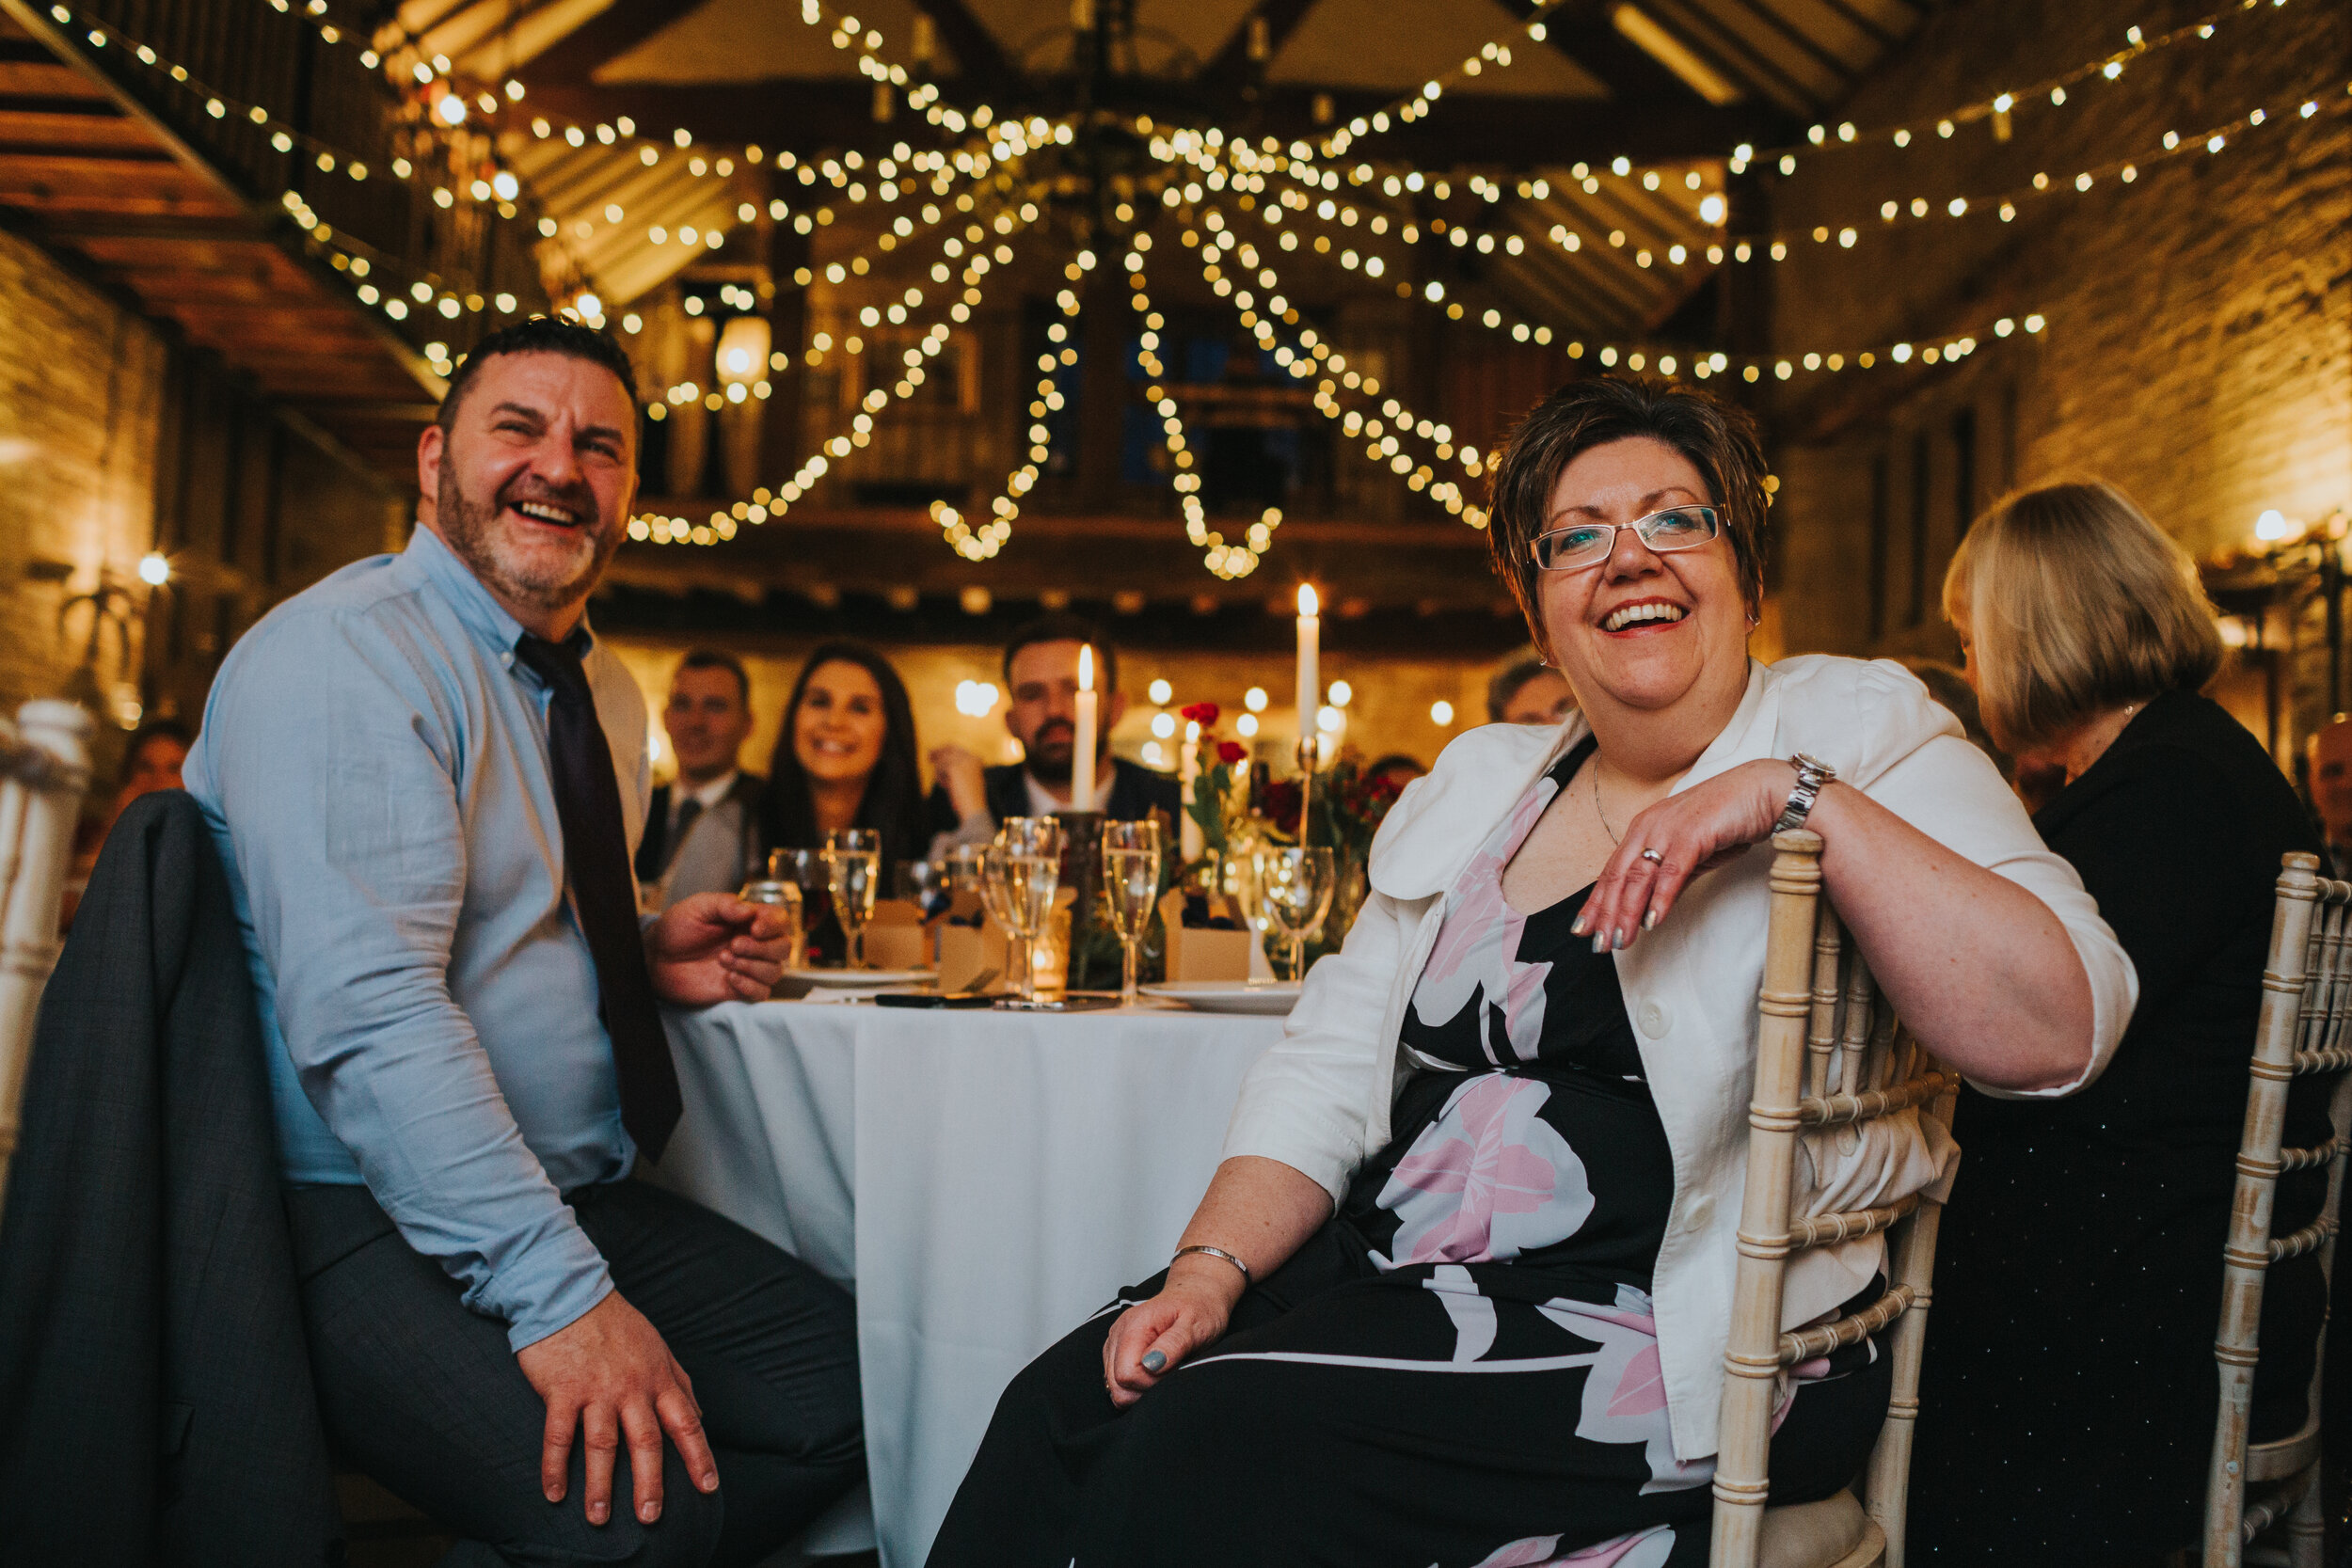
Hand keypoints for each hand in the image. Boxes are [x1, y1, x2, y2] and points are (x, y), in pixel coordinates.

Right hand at [516, 1291, 716, 1526]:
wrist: (571, 1293)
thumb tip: (700, 1416)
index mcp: (659, 1378)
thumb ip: (680, 1384)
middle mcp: (632, 1387)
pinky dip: (555, 1467)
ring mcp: (596, 1389)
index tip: (708, 1487)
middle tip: (650, 1517)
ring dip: (600, 1485)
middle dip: (651, 1483)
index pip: (686, 1423)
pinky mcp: (562, 1389)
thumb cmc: (617, 1325)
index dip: (698, 1457)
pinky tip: (554, 1493)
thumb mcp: (658, 1349)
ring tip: (598, 1518)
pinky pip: (558, 1435)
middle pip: (646, 1441)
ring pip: (603, 1444)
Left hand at [647, 892, 790, 1003]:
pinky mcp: (739, 990)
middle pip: (784, 947)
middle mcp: (753, 944)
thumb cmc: (676, 929)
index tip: (754, 927)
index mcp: (748, 921)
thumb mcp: (698, 907)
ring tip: (723, 960)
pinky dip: (750, 986)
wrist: (656, 958)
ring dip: (752, 966)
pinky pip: (762, 993)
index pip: (780, 920)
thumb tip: (750, 911)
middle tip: (733, 945)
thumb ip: (725, 904)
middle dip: (762, 948)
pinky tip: (729, 978)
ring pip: (775, 971)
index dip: (773, 924)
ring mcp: (748, 968)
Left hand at [930, 744, 989, 818]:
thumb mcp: (962, 781)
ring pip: (942, 760)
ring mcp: (963, 761)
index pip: (957, 749)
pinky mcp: (954, 767)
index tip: (935, 754)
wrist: (974, 809)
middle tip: (928, 757)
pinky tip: (948, 787)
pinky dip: (940, 778)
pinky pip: (939, 767)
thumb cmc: (969, 800)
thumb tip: (936, 761)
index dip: (945, 751)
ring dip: (940, 773)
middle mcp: (971, 757)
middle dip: (938, 752)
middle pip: (949, 748)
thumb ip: (952, 770)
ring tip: (947, 787)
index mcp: (977, 760)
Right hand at [1098, 1257, 1242, 1408]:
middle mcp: (1119, 1333)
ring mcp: (1116, 1343)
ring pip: (1116, 1388)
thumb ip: (1174, 1344)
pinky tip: (1157, 1370)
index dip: (1151, 1382)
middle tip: (1171, 1370)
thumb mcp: (1196, 1325)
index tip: (1173, 1370)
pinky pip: (1119, 1383)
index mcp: (1134, 1326)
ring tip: (1166, 1368)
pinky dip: (1138, 1384)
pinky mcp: (1117, 1352)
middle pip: (1118, 1385)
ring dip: (1142, 1387)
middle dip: (1146, 1388)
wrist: (1197, 1294)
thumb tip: (1150, 1365)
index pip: (1126, 1375)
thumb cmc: (1200, 1308)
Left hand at [1573, 758, 1796, 951]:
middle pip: (1618, 876)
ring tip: (1620, 939)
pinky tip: (1653, 921)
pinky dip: (1660, 898)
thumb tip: (1650, 908)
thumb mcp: (1690, 854)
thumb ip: (1668, 879)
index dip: (1597, 901)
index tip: (1583, 928)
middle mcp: (1649, 826)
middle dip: (1606, 913)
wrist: (1761, 792)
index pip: (1612, 871)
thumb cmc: (1727, 820)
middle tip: (1598, 943)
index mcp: (1643, 829)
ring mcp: (1668, 828)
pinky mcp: (1692, 833)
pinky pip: (1671, 871)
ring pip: (1639, 876)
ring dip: (1627, 912)